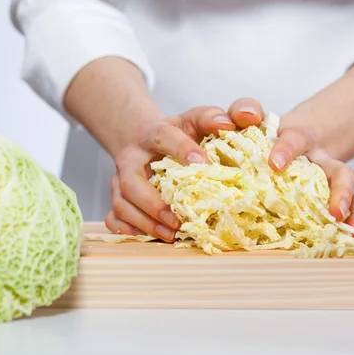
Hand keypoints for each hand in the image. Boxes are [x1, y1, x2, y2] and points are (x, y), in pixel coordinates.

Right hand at [106, 100, 261, 241]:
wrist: (150, 142)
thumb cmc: (181, 134)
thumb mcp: (197, 120)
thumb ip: (215, 117)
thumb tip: (240, 119)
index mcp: (153, 133)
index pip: (164, 136)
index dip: (181, 149)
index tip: (202, 163)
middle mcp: (131, 157)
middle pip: (130, 182)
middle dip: (153, 203)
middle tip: (177, 219)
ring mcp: (119, 180)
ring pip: (121, 203)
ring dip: (145, 222)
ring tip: (171, 233)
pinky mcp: (117, 198)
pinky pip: (113, 218)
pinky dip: (129, 230)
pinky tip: (154, 237)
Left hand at [226, 98, 353, 239]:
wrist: (291, 137)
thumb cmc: (265, 135)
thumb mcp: (252, 120)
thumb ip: (243, 113)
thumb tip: (238, 120)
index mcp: (295, 140)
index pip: (294, 139)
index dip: (286, 149)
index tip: (275, 164)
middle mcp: (319, 160)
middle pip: (339, 170)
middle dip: (341, 190)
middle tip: (335, 211)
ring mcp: (330, 176)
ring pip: (351, 191)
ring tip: (353, 231)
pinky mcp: (335, 193)